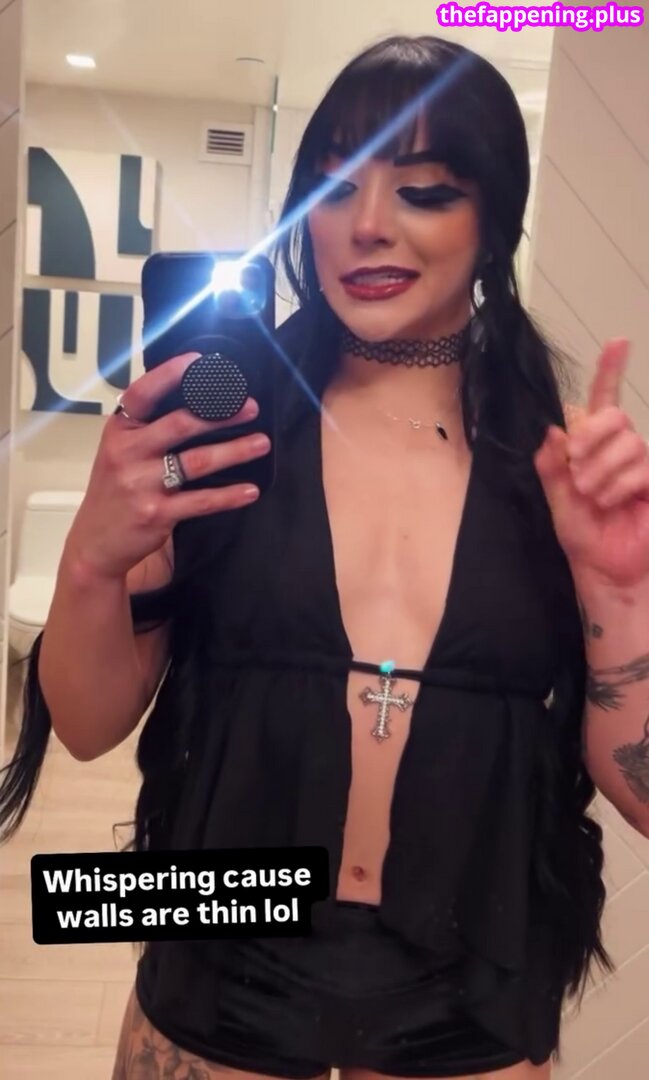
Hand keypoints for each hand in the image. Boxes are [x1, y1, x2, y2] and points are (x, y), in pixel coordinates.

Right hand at [62, 352, 270, 580]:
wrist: (96, 543)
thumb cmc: (114, 492)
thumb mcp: (118, 453)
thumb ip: (147, 429)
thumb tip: (195, 401)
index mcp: (119, 431)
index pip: (142, 394)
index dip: (170, 374)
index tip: (200, 363)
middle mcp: (127, 453)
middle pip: (180, 424)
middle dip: (220, 414)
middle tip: (250, 407)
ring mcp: (141, 484)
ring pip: (197, 461)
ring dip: (234, 451)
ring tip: (261, 443)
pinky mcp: (157, 513)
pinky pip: (201, 501)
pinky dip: (228, 495)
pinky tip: (250, 490)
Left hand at [533, 339, 648, 589]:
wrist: (604, 570)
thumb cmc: (583, 537)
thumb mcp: (557, 500)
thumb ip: (551, 465)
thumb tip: (553, 428)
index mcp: (591, 447)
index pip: (602, 401)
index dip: (610, 370)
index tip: (618, 342)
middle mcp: (619, 449)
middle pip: (612, 415)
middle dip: (589, 439)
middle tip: (576, 470)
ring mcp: (641, 464)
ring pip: (627, 441)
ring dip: (601, 470)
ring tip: (592, 495)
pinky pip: (643, 465)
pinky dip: (620, 484)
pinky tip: (611, 501)